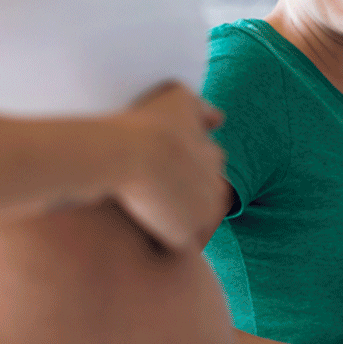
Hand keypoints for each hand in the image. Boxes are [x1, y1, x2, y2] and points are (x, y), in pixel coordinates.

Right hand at [111, 82, 226, 253]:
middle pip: (197, 199)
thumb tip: (218, 118)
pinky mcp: (182, 238)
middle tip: (148, 191)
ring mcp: (201, 217)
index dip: (177, 171)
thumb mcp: (178, 99)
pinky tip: (135, 227)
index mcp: (215, 160)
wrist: (124, 154)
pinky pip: (170, 245)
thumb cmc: (145, 121)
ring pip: (185, 223)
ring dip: (168, 219)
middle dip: (178, 197)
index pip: (202, 170)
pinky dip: (155, 238)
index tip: (155, 169)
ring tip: (140, 211)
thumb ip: (201, 108)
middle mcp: (217, 189)